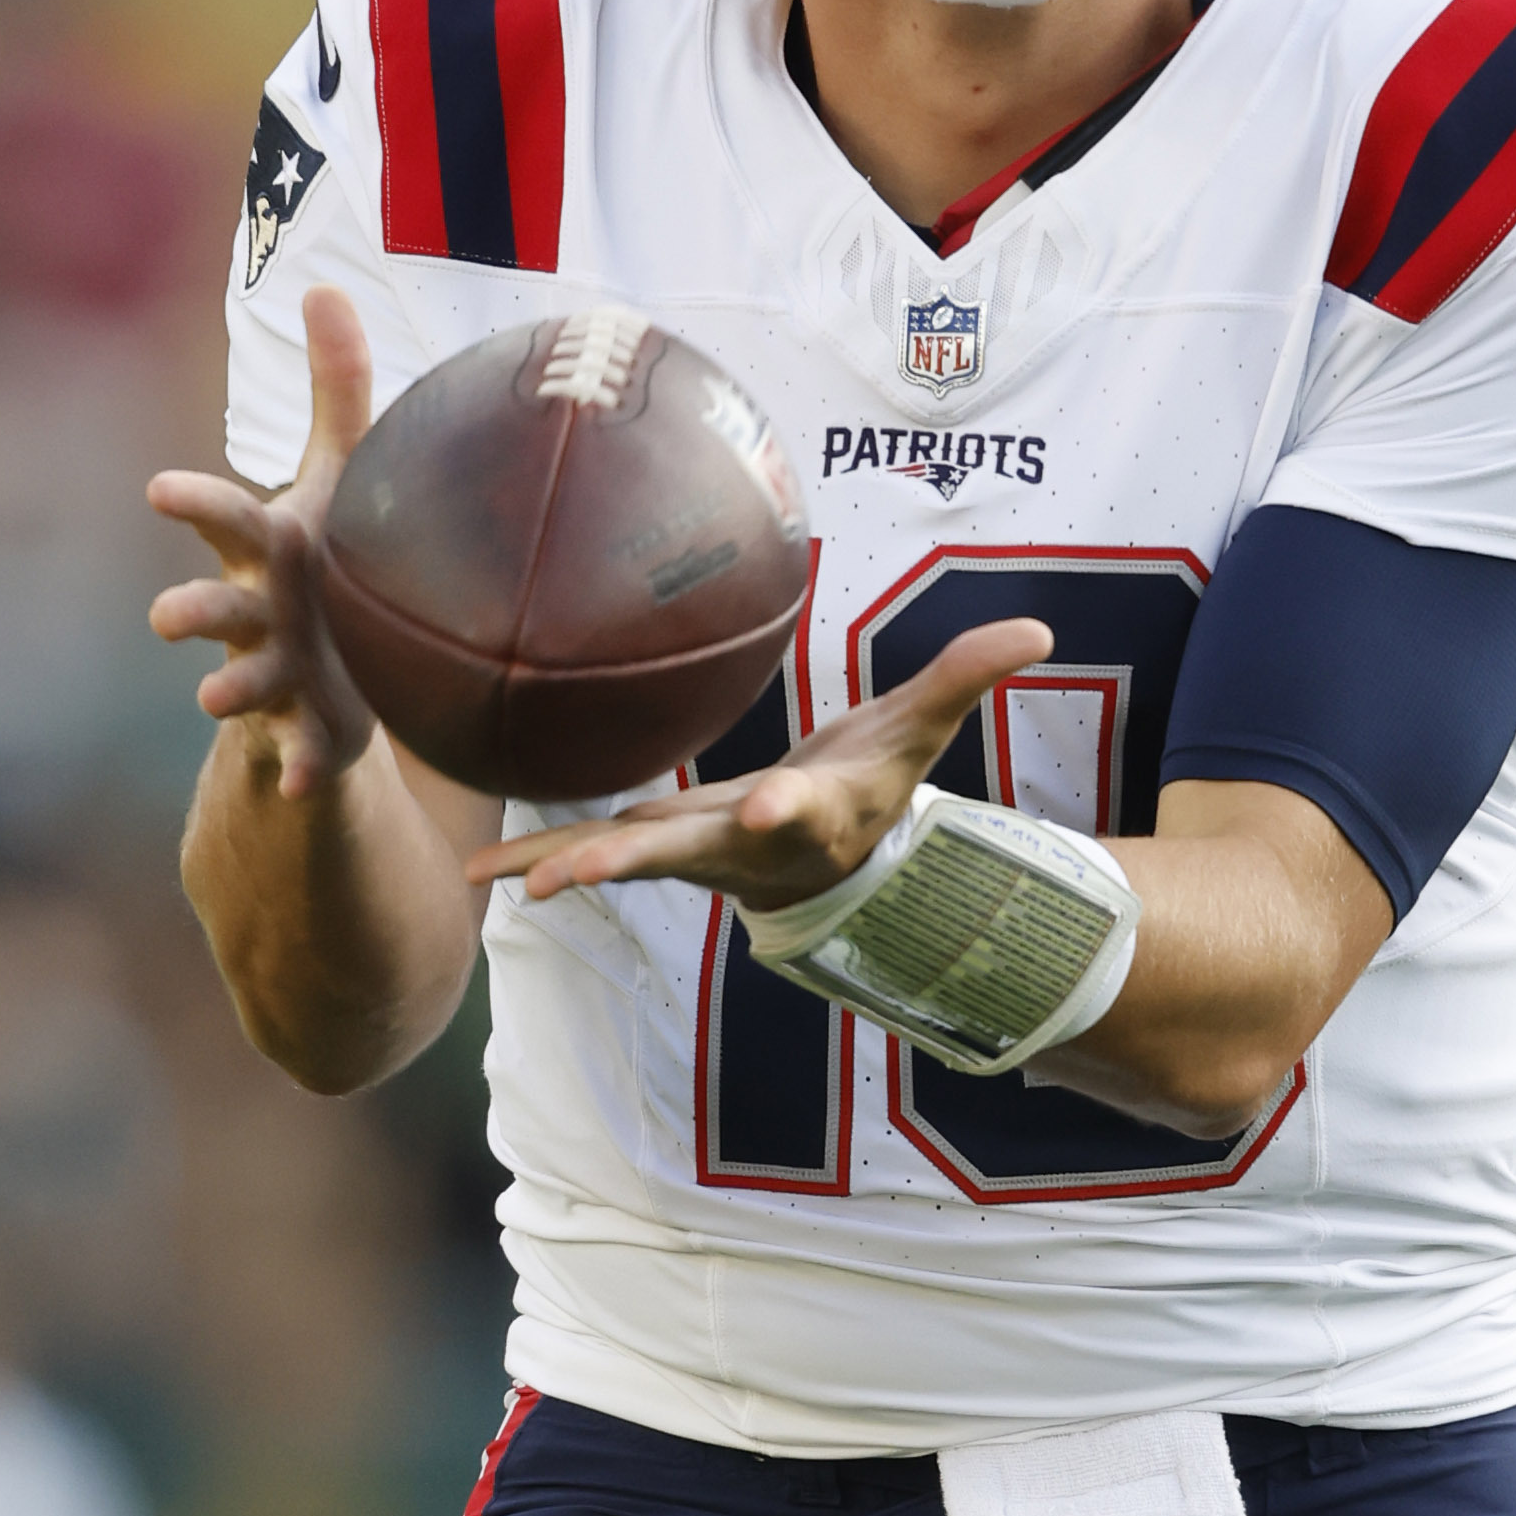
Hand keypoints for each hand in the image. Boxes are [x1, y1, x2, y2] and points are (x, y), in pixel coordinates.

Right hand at [148, 285, 380, 800]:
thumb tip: (323, 283)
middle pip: (212, 607)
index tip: (158, 490)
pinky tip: (301, 784)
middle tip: (162, 618)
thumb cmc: (336, 558)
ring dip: (228, 691)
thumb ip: (338, 387)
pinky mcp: (310, 731)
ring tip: (212, 699)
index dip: (194, 504)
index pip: (224, 517)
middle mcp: (257, 612)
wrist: (343, 676)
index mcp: (268, 549)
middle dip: (189, 611)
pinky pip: (302, 757)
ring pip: (242, 685)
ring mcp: (277, 676)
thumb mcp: (343, 474)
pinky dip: (300, 771)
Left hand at [463, 617, 1052, 907]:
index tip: (771, 806)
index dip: (788, 809)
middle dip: (635, 860)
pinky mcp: (651, 850)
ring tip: (507, 885)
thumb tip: (1035, 630)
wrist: (828, 858)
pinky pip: (587, 856)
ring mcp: (691, 856)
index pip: (803, 809)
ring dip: (566, 871)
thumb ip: (965, 678)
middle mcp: (743, 846)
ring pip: (625, 863)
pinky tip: (479, 875)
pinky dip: (536, 863)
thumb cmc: (873, 781)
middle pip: (687, 853)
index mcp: (812, 813)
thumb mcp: (919, 731)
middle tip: (579, 876)